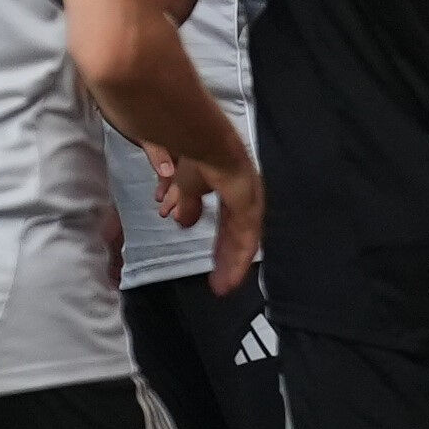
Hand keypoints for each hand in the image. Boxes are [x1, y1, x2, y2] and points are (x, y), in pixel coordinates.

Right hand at [191, 152, 263, 292]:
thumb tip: (179, 219)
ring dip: (232, 264)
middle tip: (218, 282)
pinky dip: (238, 260)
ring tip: (222, 286)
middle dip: (225, 259)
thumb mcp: (184, 186)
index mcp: (230, 191)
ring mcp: (249, 204)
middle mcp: (244, 200)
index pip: (227, 225)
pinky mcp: (249, 209)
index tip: (212, 264)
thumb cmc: (193, 155)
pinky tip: (231, 276)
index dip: (219, 245)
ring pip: (242, 242)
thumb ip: (185, 203)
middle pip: (235, 236)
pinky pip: (246, 240)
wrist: (203, 142)